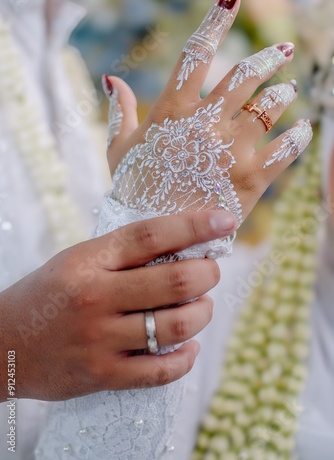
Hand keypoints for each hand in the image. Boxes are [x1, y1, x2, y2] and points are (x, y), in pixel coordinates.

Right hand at [0, 211, 235, 401]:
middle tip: (211, 270)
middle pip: (174, 281)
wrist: (1, 344)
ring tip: (202, 306)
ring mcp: (99, 339)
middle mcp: (95, 297)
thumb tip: (183, 243)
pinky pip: (161, 370)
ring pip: (176, 325)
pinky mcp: (102, 375)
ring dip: (203, 313)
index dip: (194, 225)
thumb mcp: (77, 260)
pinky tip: (189, 346)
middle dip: (208, 273)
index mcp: (88, 261)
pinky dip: (186, 358)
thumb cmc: (47, 295)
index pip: (151, 235)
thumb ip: (123, 253)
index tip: (224, 220)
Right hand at [103, 0, 311, 227]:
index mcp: (172, 111)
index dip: (216, 18)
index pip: (196, 51)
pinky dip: (299, 135)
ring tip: (290, 88)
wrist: (155, 241)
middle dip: (268, 58)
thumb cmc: (135, 193)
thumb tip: (111, 79)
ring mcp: (231, 150)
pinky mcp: (253, 179)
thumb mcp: (119, 150)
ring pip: (270, 105)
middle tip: (282, 51)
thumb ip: (120, 112)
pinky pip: (287, 148)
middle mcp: (205, 124)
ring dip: (284, 92)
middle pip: (245, 74)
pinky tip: (304, 128)